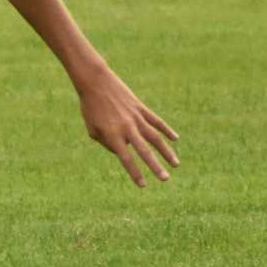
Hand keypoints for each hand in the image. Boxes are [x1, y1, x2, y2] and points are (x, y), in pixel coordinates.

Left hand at [77, 68, 177, 187]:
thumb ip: (107, 143)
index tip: (144, 185)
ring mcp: (136, 117)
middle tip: (166, 179)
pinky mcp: (141, 108)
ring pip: (155, 137)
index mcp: (113, 135)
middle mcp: (127, 128)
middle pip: (144, 151)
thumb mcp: (92, 128)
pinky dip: (166, 130)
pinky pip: (156, 121)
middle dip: (155, 166)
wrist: (95, 82)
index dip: (135, 173)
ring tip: (176, 164)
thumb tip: (125, 150)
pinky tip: (175, 139)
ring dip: (166, 152)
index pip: (126, 159)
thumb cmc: (90, 107)